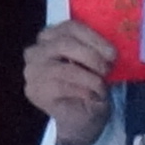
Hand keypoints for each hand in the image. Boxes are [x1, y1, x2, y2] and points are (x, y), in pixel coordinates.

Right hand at [24, 21, 116, 144]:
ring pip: (65, 68)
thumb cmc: (89, 84)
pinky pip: (63, 87)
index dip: (94, 38)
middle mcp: (35, 50)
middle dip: (92, 56)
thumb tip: (108, 47)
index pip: (70, 27)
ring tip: (102, 85)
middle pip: (65, 44)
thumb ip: (96, 47)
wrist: (81, 117)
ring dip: (90, 77)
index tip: (112, 53)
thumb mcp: (96, 61)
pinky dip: (85, 91)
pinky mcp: (35, 91)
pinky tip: (93, 95)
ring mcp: (32, 71)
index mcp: (51, 36)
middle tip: (108, 69)